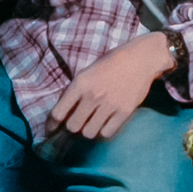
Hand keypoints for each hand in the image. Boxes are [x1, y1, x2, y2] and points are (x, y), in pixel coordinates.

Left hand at [48, 32, 174, 139]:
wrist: (140, 58)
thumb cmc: (112, 62)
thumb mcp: (88, 71)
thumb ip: (77, 90)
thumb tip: (65, 112)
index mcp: (80, 84)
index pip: (58, 113)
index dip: (52, 124)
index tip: (51, 129)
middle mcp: (92, 96)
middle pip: (73, 126)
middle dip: (73, 127)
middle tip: (78, 123)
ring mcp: (109, 105)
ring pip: (89, 133)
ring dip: (89, 131)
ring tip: (93, 124)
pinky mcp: (124, 112)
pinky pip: (107, 133)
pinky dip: (104, 132)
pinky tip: (106, 124)